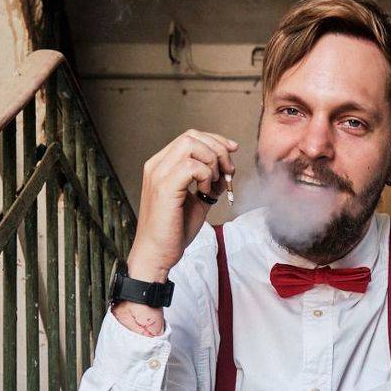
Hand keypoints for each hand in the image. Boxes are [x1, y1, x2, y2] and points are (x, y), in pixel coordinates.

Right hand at [127, 128, 238, 282]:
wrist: (157, 254)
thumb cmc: (174, 231)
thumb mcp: (197, 201)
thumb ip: (209, 183)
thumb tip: (226, 172)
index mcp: (162, 165)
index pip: (190, 137)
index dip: (215, 140)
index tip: (232, 151)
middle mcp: (157, 165)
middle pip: (192, 136)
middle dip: (218, 149)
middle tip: (229, 172)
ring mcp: (158, 175)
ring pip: (191, 145)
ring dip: (212, 162)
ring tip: (215, 184)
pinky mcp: (164, 188)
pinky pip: (192, 167)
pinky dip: (206, 177)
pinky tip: (205, 193)